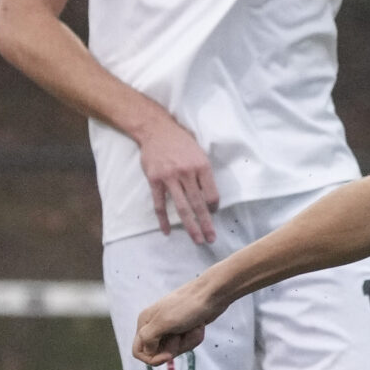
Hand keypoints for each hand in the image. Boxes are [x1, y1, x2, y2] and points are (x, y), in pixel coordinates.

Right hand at [134, 278, 219, 364]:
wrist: (212, 294)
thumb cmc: (188, 306)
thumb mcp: (163, 322)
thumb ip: (148, 338)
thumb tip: (146, 351)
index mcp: (144, 322)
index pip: (139, 351)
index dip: (152, 358)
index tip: (168, 356)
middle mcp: (154, 325)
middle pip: (160, 352)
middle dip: (175, 347)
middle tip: (182, 332)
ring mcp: (170, 327)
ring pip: (175, 349)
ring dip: (187, 341)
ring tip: (192, 327)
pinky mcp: (183, 328)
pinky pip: (186, 343)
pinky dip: (194, 337)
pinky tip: (198, 326)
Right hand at [136, 116, 218, 242]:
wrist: (156, 130)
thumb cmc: (181, 142)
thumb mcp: (199, 153)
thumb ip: (204, 173)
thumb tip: (210, 197)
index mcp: (202, 166)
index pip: (212, 194)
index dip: (214, 207)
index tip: (213, 213)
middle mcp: (187, 173)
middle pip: (199, 204)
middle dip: (206, 224)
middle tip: (211, 239)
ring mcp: (170, 177)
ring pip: (182, 207)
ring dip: (190, 226)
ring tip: (197, 239)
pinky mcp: (155, 180)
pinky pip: (160, 204)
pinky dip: (163, 219)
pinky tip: (167, 231)